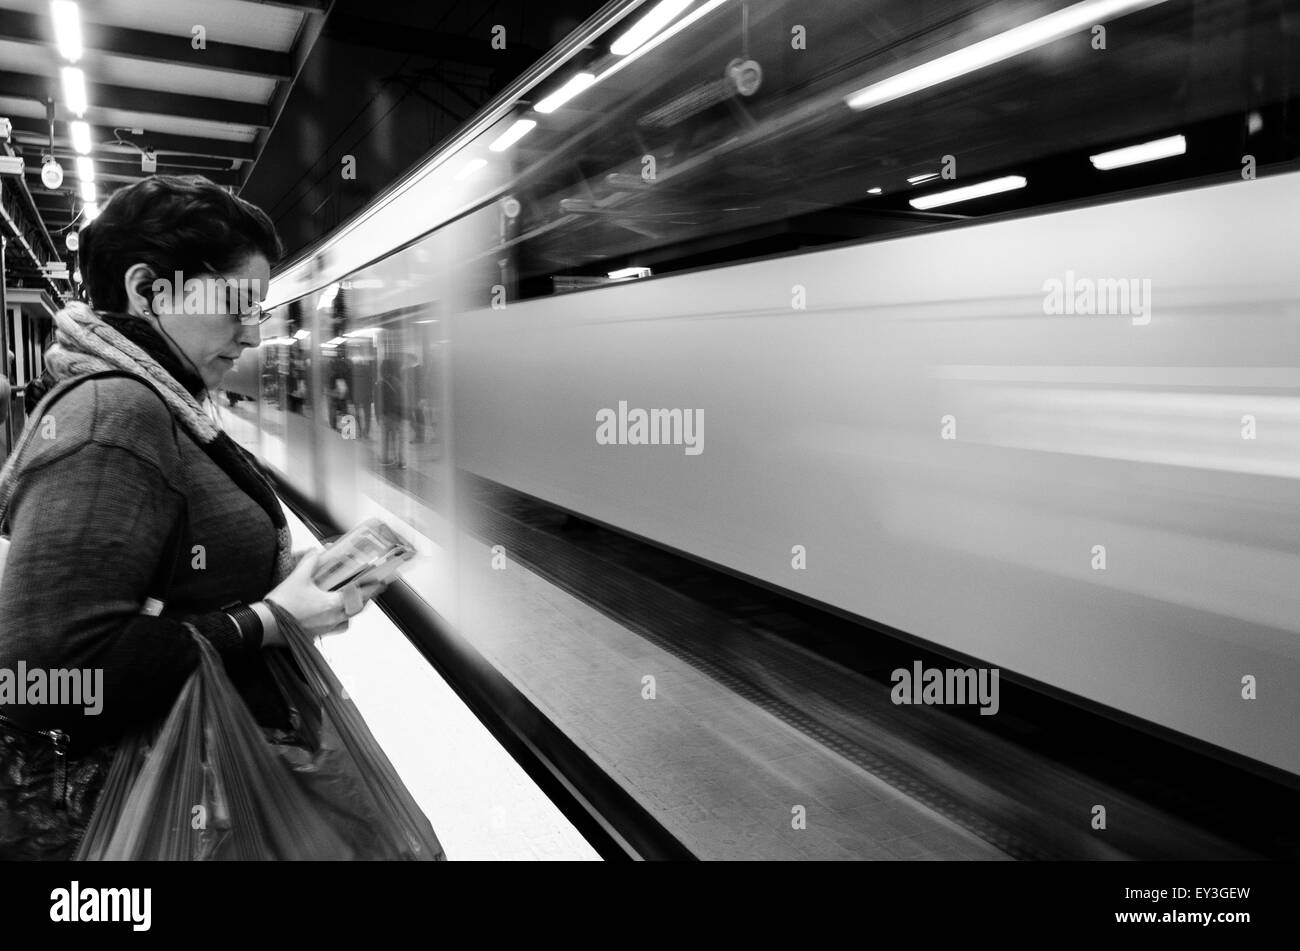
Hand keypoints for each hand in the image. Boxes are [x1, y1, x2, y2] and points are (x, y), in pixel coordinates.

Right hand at [262, 549, 389, 643]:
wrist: (264, 626)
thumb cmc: (282, 604)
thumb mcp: (298, 577)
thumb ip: (311, 561)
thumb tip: (318, 551)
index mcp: (333, 604)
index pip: (361, 596)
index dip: (373, 588)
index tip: (382, 582)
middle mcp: (333, 619)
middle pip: (357, 610)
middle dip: (363, 599)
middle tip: (366, 591)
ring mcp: (325, 630)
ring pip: (346, 621)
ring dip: (350, 612)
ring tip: (348, 602)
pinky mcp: (315, 636)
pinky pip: (333, 629)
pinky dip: (336, 621)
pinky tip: (329, 615)